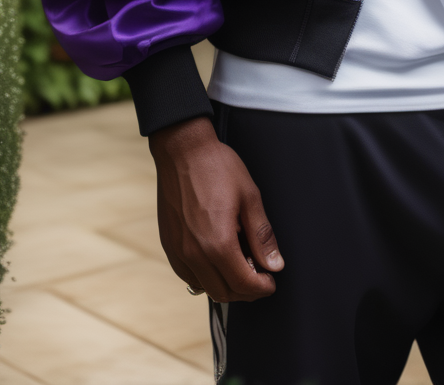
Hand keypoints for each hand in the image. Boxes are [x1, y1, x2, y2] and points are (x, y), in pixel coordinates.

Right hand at [149, 115, 283, 301]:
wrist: (182, 150)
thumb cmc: (216, 167)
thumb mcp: (249, 196)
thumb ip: (262, 235)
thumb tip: (274, 264)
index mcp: (218, 243)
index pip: (244, 284)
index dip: (262, 287)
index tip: (271, 280)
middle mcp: (194, 254)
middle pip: (224, 293)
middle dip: (247, 290)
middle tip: (260, 274)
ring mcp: (178, 251)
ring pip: (205, 288)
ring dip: (226, 285)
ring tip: (239, 263)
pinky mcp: (169, 245)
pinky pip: (188, 276)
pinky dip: (205, 276)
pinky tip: (217, 258)